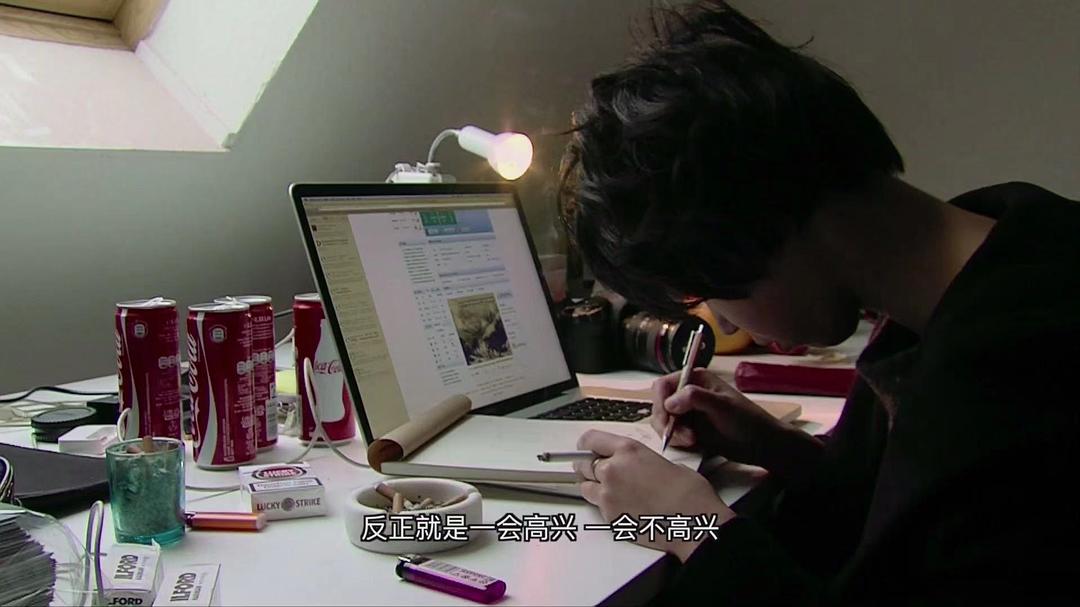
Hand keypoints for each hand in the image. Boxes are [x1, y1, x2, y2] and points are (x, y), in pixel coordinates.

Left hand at [574, 429, 734, 561]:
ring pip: (585, 487)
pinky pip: (597, 508)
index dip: (587, 446)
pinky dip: (606, 507)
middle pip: (583, 464)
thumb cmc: (688, 493)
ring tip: (614, 493)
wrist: (693, 522)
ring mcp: (608, 494)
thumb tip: (638, 467)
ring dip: (595, 487)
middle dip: (589, 467)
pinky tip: (624, 508)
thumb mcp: (665, 462)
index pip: (590, 440)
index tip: (586, 449)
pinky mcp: (609, 516)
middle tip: (601, 473)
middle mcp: (612, 469)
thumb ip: (641, 461)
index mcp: (628, 450)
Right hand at [650, 368, 822, 479]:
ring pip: (663, 421)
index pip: (663, 385)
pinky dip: (677, 441)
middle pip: (659, 405)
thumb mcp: (722, 406)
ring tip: (692, 441)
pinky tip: (693, 444)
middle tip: (684, 436)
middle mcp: (687, 393)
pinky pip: (672, 434)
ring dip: (672, 433)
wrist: (761, 445)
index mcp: (695, 379)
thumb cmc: (747, 420)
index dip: (661, 401)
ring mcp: (688, 412)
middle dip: (667, 421)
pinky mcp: (689, 430)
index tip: (669, 418)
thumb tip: (669, 402)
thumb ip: (695, 398)